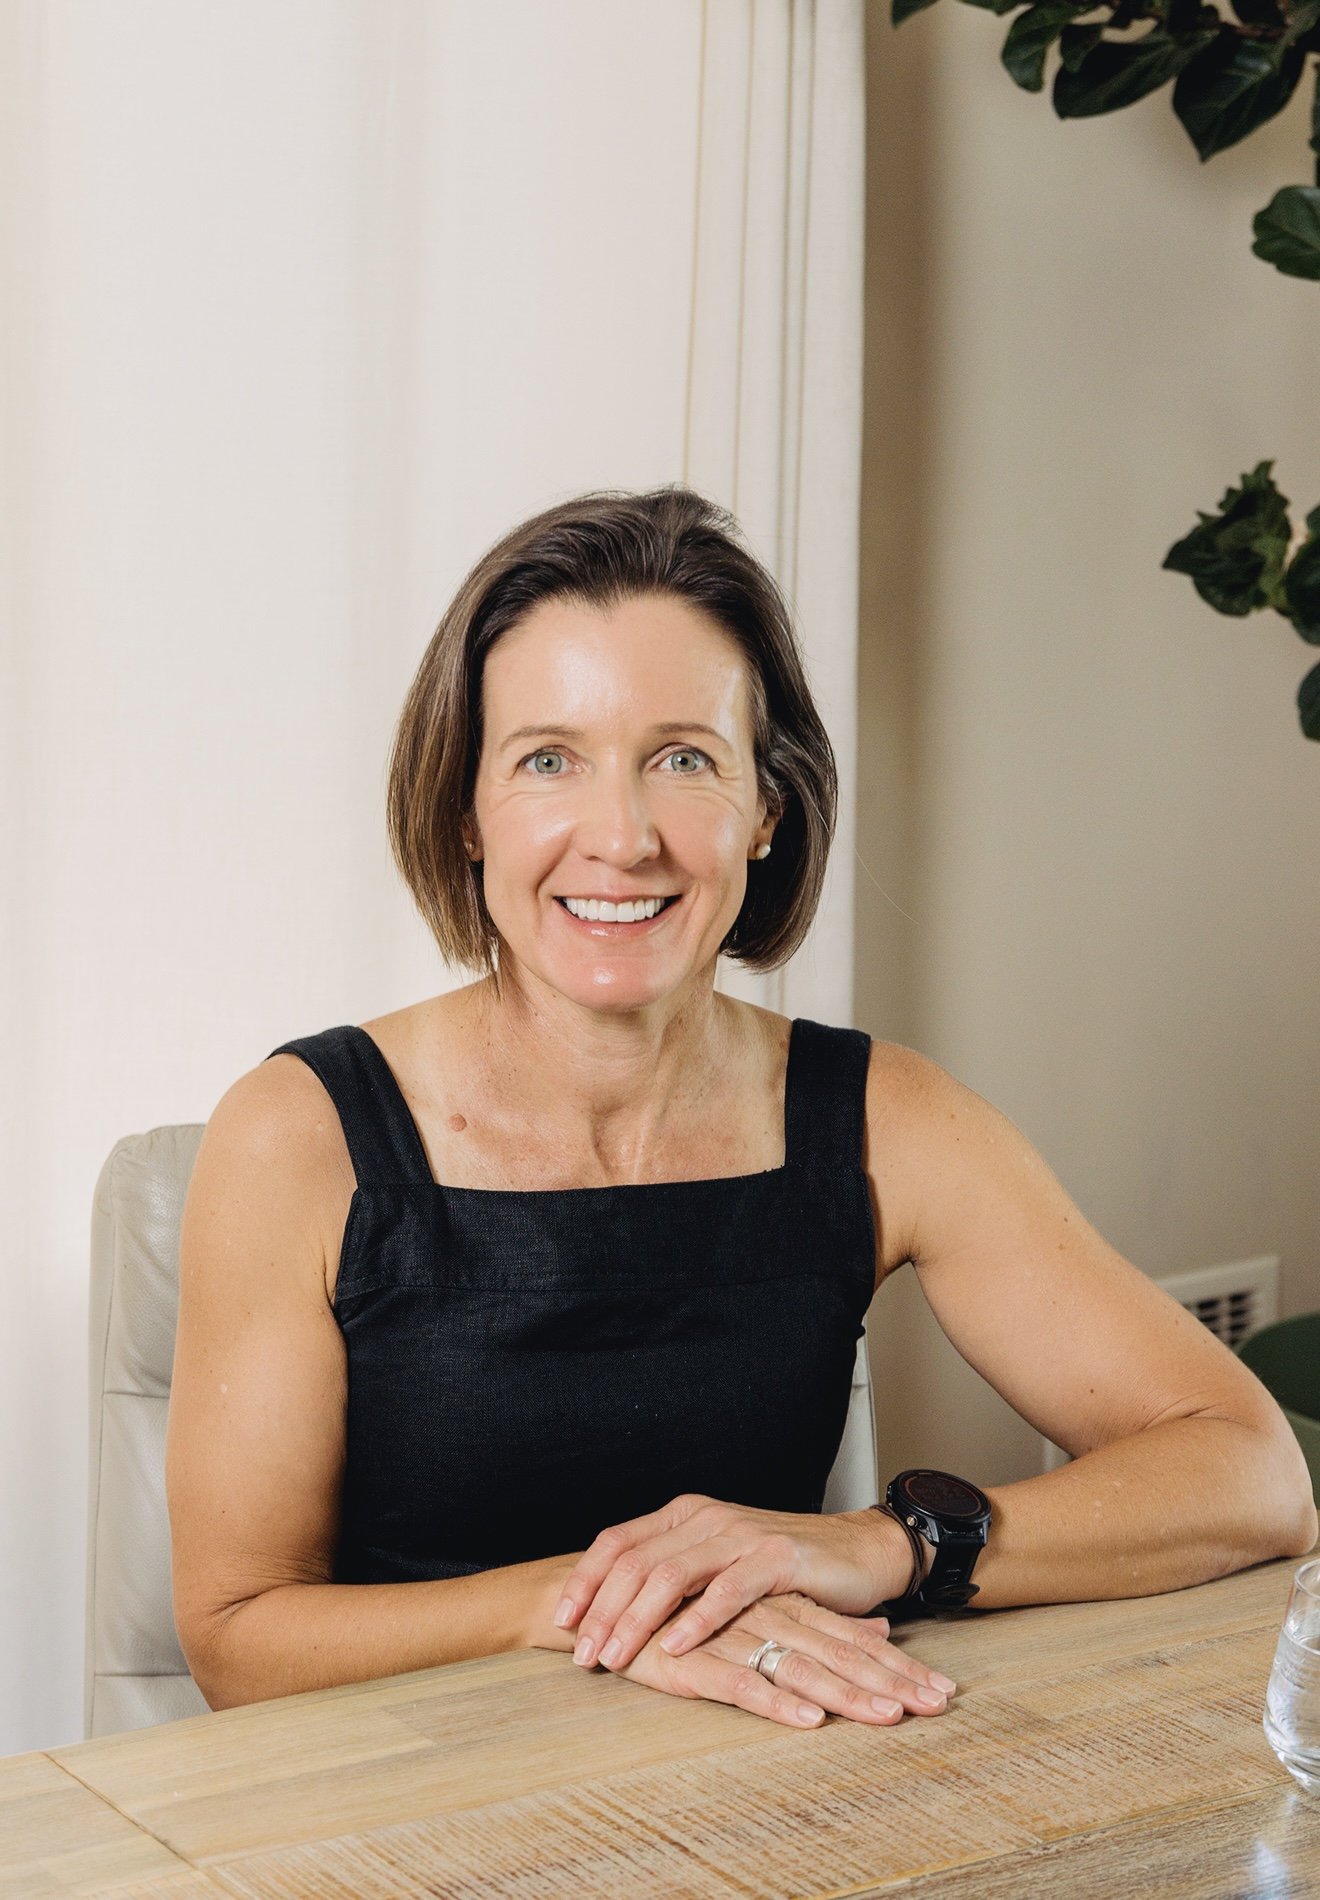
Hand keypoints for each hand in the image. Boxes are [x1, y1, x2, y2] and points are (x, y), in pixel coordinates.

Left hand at [555, 1492, 916, 1672]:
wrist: (853, 1553)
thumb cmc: (779, 1567)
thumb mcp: (716, 1560)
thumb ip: (673, 1572)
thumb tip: (613, 1607)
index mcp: (684, 1514)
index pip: (617, 1541)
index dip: (585, 1579)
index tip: (560, 1620)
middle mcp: (704, 1517)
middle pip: (635, 1561)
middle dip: (601, 1610)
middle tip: (582, 1654)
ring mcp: (738, 1534)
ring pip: (670, 1575)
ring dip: (635, 1619)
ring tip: (614, 1656)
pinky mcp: (774, 1558)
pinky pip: (725, 1591)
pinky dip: (695, 1621)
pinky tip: (674, 1647)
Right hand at [609, 1589, 955, 1728]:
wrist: (600, 1600)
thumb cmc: (686, 1611)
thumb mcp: (762, 1611)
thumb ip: (822, 1619)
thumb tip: (885, 1631)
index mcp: (781, 1604)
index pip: (850, 1636)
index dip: (897, 1665)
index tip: (943, 1691)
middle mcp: (764, 1615)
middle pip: (838, 1652)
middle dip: (890, 1681)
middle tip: (937, 1706)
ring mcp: (730, 1635)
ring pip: (799, 1666)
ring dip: (848, 1693)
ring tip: (890, 1717)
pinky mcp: (693, 1659)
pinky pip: (741, 1682)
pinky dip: (776, 1701)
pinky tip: (809, 1719)